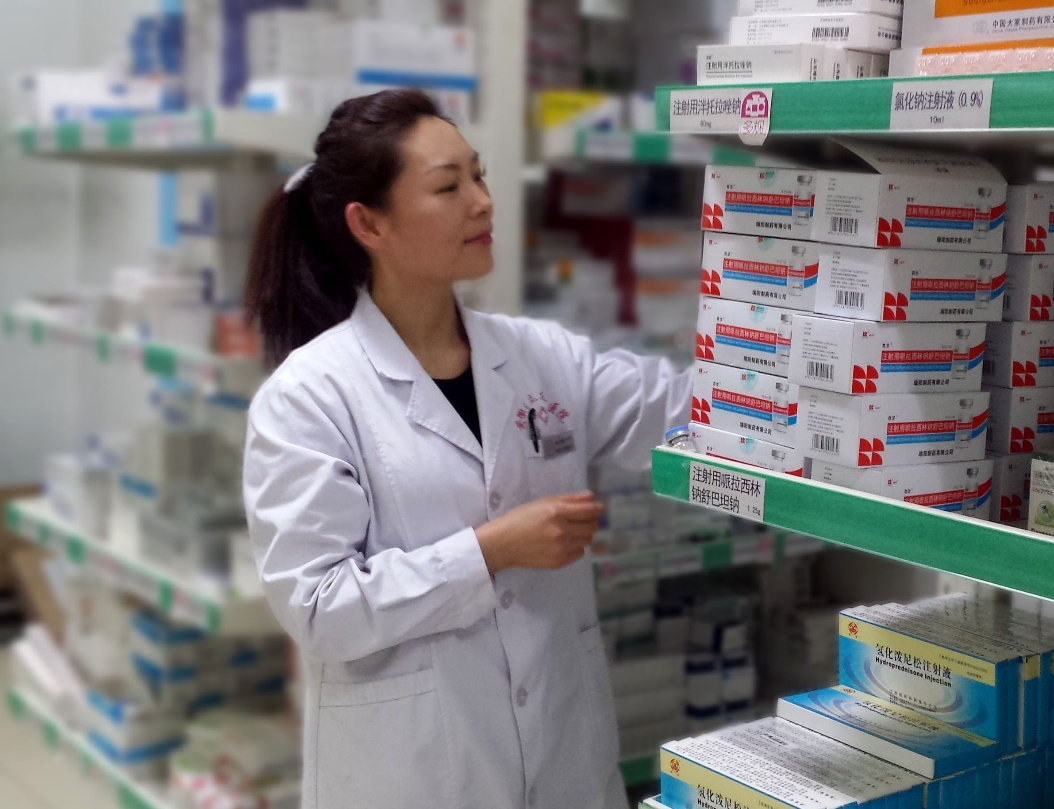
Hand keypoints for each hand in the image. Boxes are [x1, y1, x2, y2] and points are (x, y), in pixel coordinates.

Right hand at [476, 491, 603, 573]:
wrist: (502, 544)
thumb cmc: (519, 519)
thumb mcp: (541, 503)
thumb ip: (568, 499)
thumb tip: (591, 497)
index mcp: (556, 512)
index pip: (588, 510)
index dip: (598, 509)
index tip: (601, 508)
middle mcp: (561, 530)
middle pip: (591, 526)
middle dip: (591, 522)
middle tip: (583, 520)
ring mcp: (561, 548)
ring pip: (587, 540)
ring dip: (583, 534)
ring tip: (570, 531)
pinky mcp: (559, 562)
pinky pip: (579, 553)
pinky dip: (576, 547)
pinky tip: (563, 543)